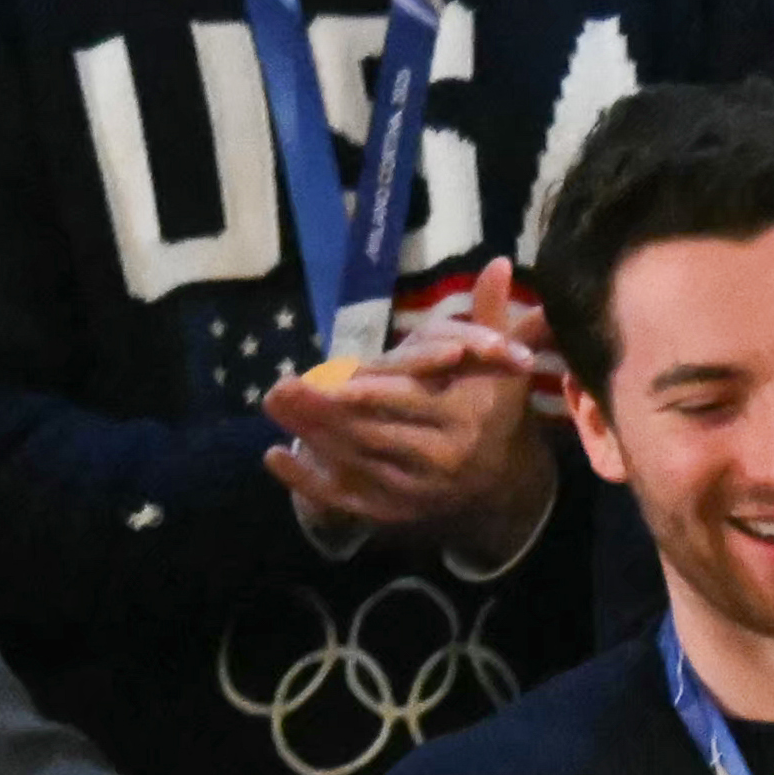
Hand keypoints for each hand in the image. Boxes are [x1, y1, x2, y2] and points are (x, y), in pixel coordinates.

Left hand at [266, 263, 554, 554]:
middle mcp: (439, 461)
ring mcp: (414, 492)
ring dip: (309, 436)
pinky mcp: (393, 511)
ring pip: (354, 463)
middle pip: (372, 434)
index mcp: (463, 420)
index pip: (406, 402)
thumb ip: (493, 315)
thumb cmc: (493, 407)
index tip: (327, 375)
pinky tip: (274, 456)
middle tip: (280, 387)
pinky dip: (307, 481)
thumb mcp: (501, 360)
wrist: (502, 482)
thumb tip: (499, 263)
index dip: (364, 391)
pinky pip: (345, 500)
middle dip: (324, 413)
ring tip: (272, 404)